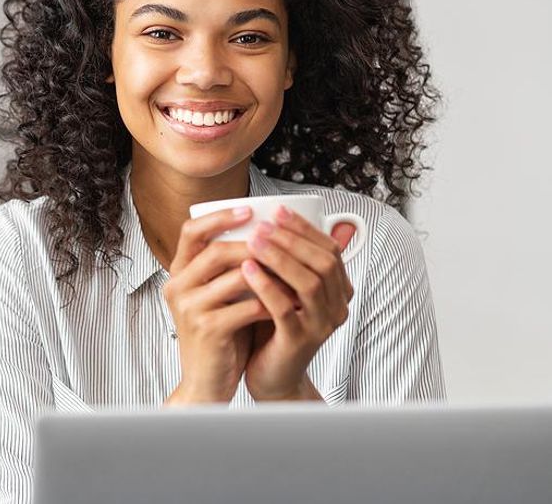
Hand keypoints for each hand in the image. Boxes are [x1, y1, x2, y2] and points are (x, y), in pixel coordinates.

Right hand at [163, 207, 272, 404]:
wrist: (206, 382)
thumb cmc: (219, 335)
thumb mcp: (219, 295)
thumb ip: (231, 268)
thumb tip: (265, 233)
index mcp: (179, 274)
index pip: (191, 232)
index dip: (219, 217)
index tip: (249, 210)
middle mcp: (178, 288)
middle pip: (215, 250)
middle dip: (253, 244)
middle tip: (281, 241)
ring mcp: (190, 309)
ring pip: (234, 277)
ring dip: (269, 273)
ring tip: (292, 272)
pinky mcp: (208, 330)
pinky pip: (246, 307)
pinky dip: (271, 302)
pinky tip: (287, 302)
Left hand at [239, 206, 356, 400]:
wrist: (271, 375)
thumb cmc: (274, 326)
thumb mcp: (284, 287)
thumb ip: (288, 258)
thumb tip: (278, 215)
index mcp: (338, 291)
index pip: (330, 249)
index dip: (305, 228)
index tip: (278, 210)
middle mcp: (336, 307)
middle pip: (324, 263)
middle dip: (293, 238)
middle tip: (263, 224)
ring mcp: (321, 326)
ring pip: (309, 283)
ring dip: (280, 258)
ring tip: (253, 241)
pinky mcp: (299, 342)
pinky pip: (286, 309)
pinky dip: (267, 286)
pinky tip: (247, 269)